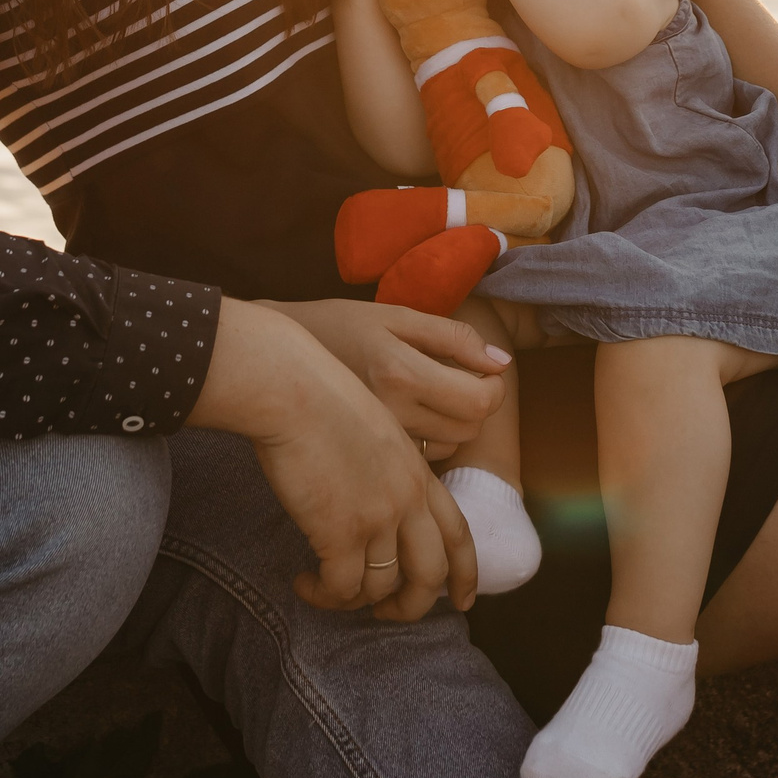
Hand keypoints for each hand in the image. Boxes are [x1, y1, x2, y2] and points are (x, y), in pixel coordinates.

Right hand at [187, 300, 480, 618]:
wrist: (294, 391)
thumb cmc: (321, 399)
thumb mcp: (376, 429)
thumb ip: (387, 467)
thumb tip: (376, 502)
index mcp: (419, 474)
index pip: (458, 534)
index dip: (465, 573)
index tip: (463, 601)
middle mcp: (408, 500)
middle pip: (430, 574)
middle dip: (412, 605)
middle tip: (387, 614)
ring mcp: (377, 517)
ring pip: (383, 587)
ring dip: (355, 601)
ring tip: (327, 589)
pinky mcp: (340, 532)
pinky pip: (341, 588)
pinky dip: (323, 595)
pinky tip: (304, 583)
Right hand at [264, 298, 510, 456]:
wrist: (276, 363)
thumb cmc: (335, 327)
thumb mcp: (396, 316)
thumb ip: (454, 338)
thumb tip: (501, 362)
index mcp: (402, 373)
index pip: (479, 402)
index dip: (493, 387)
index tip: (483, 372)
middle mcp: (393, 415)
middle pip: (470, 429)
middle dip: (475, 404)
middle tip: (455, 379)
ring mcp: (379, 443)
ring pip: (450, 448)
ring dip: (454, 425)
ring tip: (428, 396)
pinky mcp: (370, 460)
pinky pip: (424, 462)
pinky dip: (431, 441)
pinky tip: (412, 416)